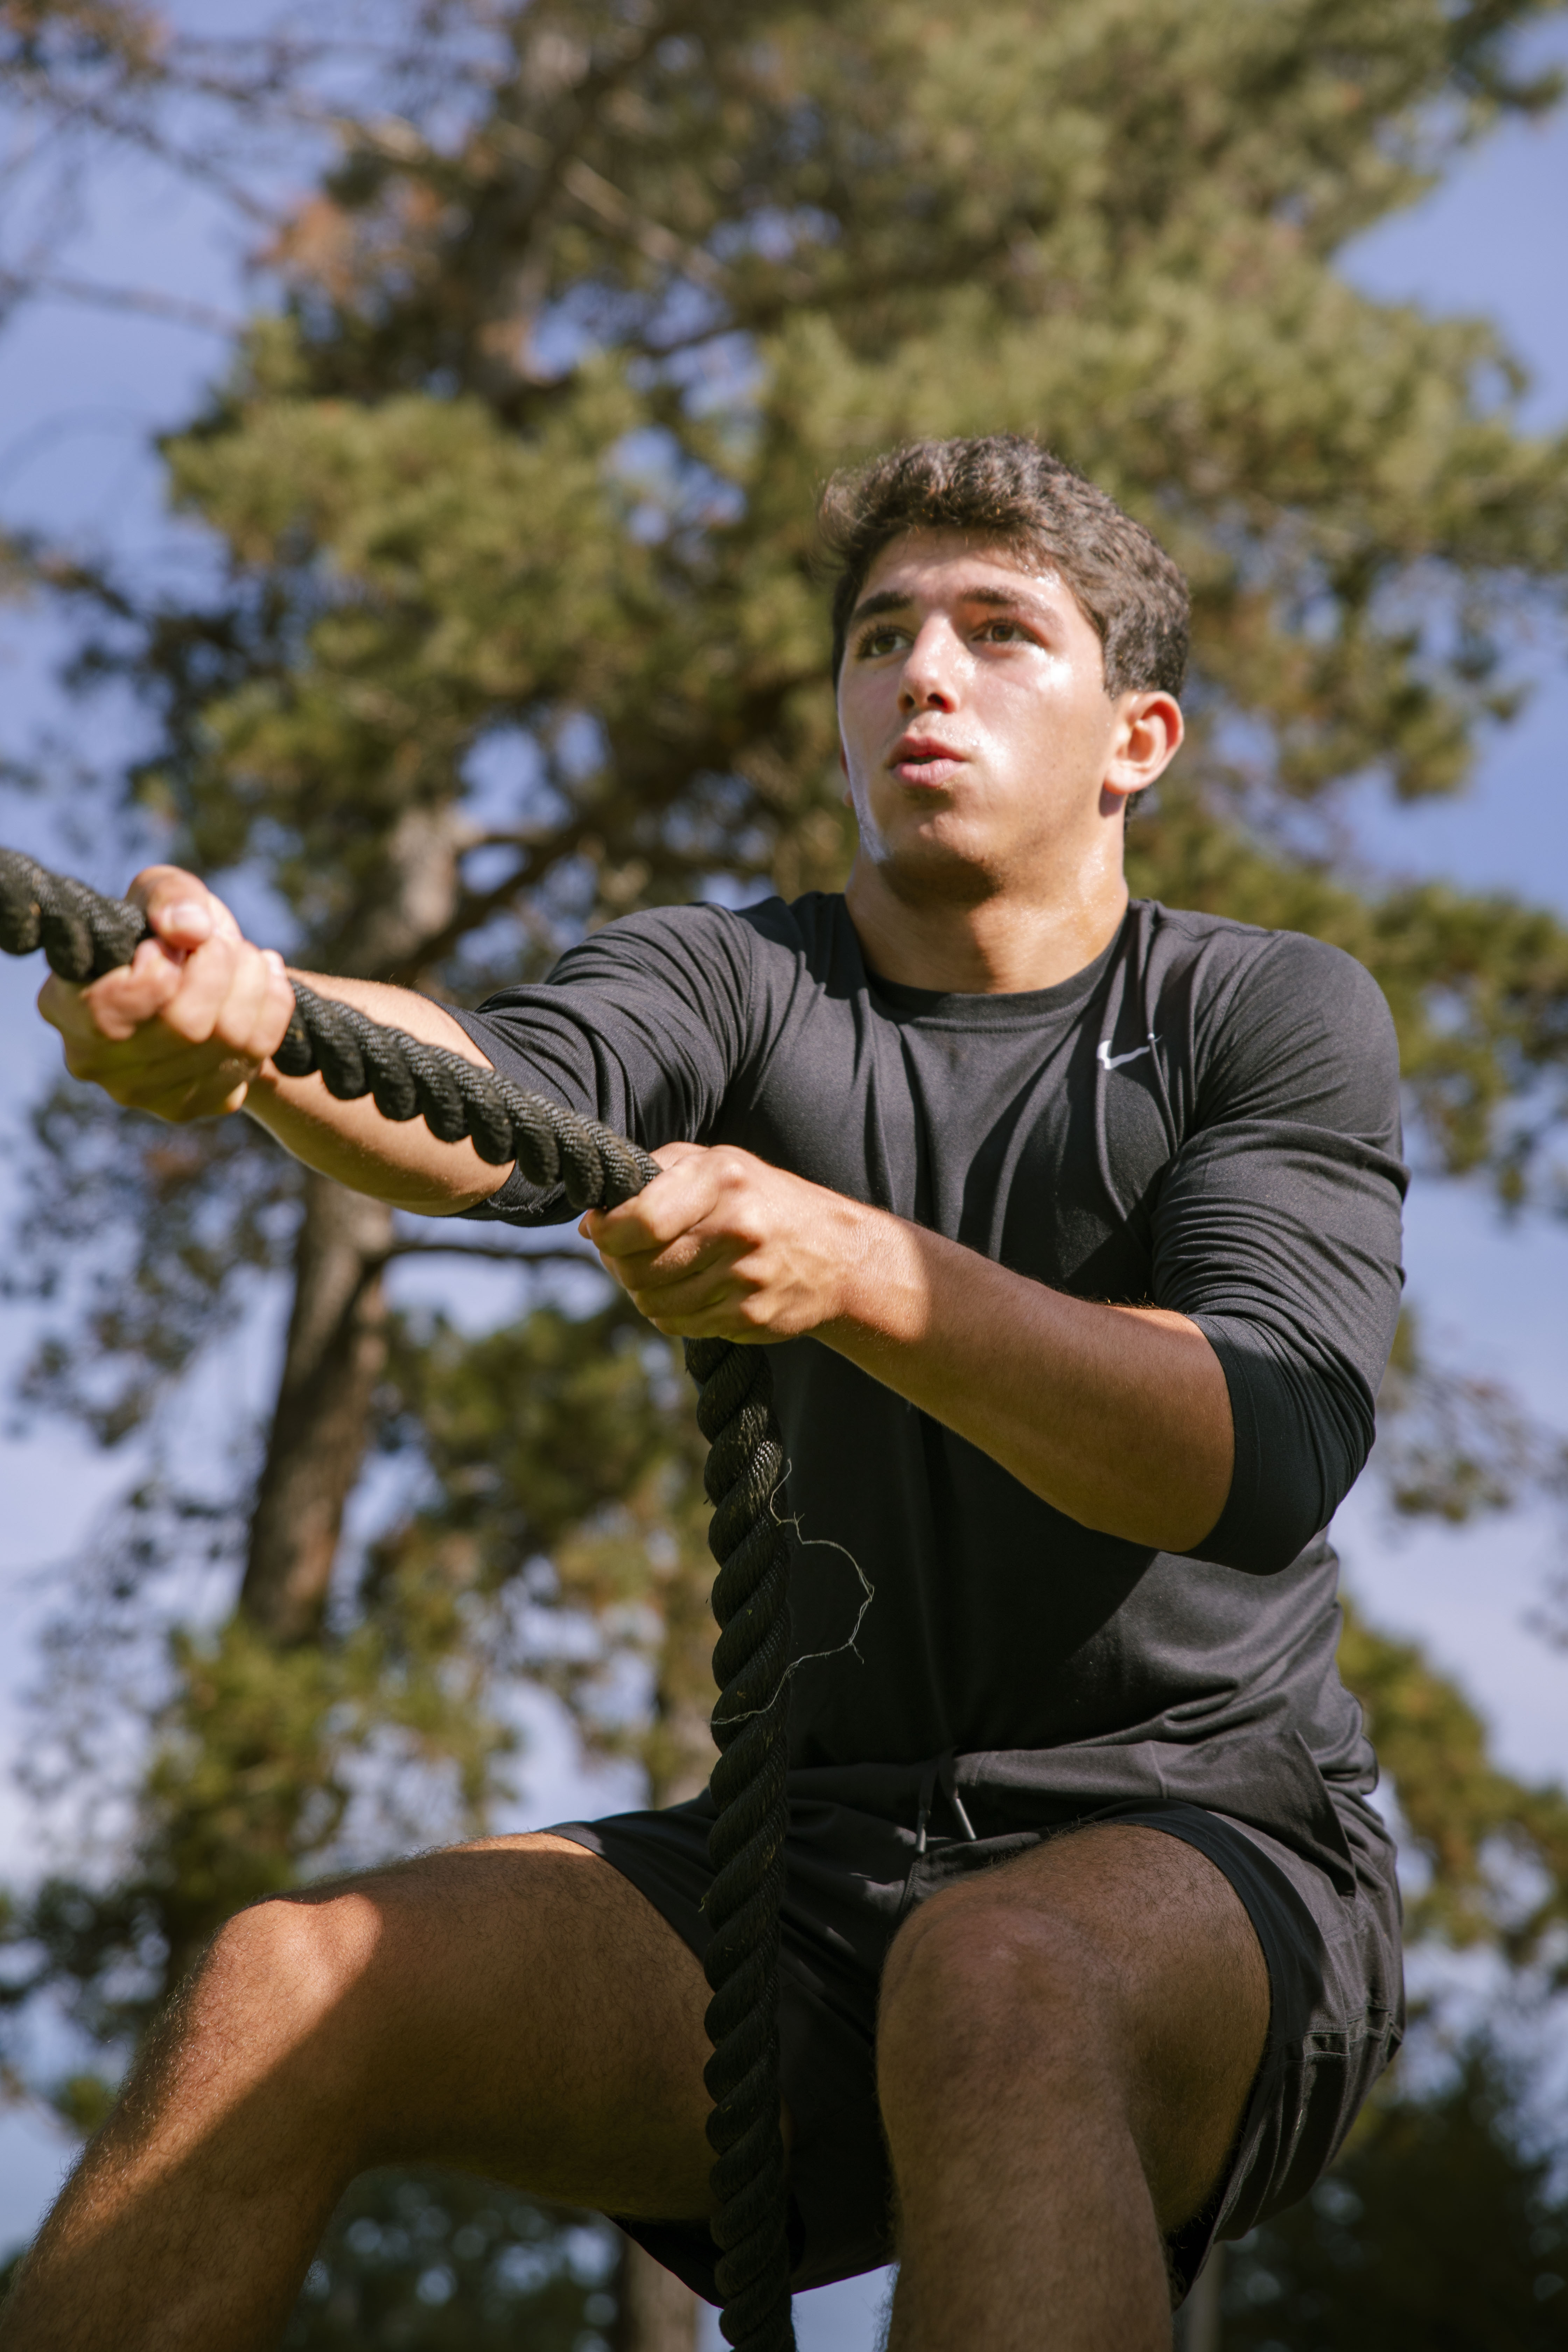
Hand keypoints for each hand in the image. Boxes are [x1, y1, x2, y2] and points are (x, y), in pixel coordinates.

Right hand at [36, 864, 296, 1121]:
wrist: (199, 978)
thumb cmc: (163, 930)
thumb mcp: (159, 892)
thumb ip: (170, 896)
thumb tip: (192, 929)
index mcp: (62, 1006)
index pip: (113, 1006)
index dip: (162, 965)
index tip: (174, 942)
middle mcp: (93, 1061)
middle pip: (184, 1025)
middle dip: (221, 968)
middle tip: (225, 942)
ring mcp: (143, 1093)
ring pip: (227, 1041)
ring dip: (252, 984)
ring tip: (249, 956)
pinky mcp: (193, 1105)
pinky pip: (253, 1059)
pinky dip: (272, 1011)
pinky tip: (265, 984)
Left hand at [579, 1142, 868, 1342]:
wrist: (839, 1254)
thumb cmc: (762, 1201)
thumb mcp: (717, 1164)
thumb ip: (653, 1177)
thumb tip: (591, 1221)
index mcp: (723, 1179)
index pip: (640, 1219)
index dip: (607, 1231)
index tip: (601, 1229)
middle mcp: (736, 1227)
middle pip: (638, 1267)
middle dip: (619, 1264)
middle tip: (625, 1254)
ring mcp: (744, 1276)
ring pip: (652, 1302)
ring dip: (642, 1291)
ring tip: (659, 1272)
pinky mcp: (749, 1315)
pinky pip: (679, 1325)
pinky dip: (671, 1313)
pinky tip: (688, 1291)